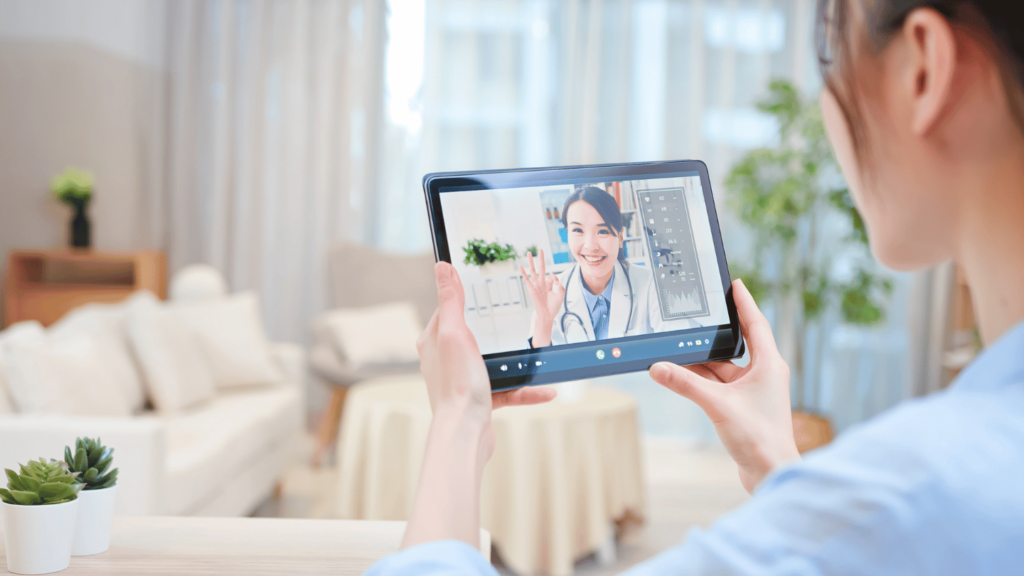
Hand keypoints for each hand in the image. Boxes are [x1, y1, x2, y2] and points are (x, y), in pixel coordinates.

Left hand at [403, 262, 555, 549]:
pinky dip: (527, 389)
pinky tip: (547, 390)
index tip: (486, 288)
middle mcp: (446, 361)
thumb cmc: (457, 385)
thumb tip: (442, 266)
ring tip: (541, 355)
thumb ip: (451, 300)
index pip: (449, 310)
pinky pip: (508, 390)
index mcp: (435, 342)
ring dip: (520, 362)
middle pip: (475, 336)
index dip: (466, 298)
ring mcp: (464, 382)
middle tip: (520, 319)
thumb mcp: (455, 333)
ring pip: (496, 364)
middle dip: (499, 330)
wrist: (465, 434)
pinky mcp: (481, 401)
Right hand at [519, 250, 564, 347]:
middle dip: (541, 259)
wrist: (547, 315)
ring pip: (533, 271)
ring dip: (531, 262)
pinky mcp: (531, 289)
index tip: (556, 285)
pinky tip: (520, 266)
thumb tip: (554, 277)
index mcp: (550, 284)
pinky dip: (523, 272)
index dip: (555, 278)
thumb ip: (560, 285)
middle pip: (541, 268)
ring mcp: (536, 285)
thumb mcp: (561, 295)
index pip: (552, 275)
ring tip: (529, 253)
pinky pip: (527, 279)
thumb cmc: (554, 306)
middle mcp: (542, 282)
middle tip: (541, 249)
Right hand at [649, 279, 799, 492]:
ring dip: (702, 362)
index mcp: (769, 364)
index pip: (756, 323)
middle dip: (714, 333)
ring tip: (678, 349)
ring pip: (724, 368)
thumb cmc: (759, 438)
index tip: (735, 284)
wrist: (771, 473)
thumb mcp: (717, 405)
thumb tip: (658, 368)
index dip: (745, 302)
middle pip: (736, 344)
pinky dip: (702, 380)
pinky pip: (720, 384)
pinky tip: (682, 375)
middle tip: (699, 314)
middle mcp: (764, 374)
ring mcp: (754, 391)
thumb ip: (685, 384)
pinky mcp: (744, 407)